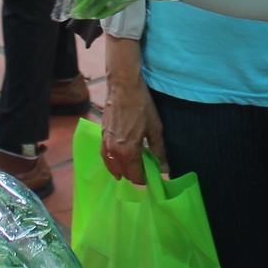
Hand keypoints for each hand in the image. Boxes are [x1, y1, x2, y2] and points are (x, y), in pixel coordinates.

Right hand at [100, 34, 165, 184]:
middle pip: (124, 174)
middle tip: (146, 172)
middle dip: (135, 176)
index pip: (136, 177)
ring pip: (113, 167)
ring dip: (123, 171)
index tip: (154, 180)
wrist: (123, 86)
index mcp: (128, 152)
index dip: (145, 181)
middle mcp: (114, 151)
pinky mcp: (101, 136)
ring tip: (133, 169)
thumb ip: (159, 151)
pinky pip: (105, 157)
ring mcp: (105, 144)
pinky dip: (112, 163)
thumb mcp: (155, 128)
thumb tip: (165, 169)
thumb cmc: (141, 105)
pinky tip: (119, 160)